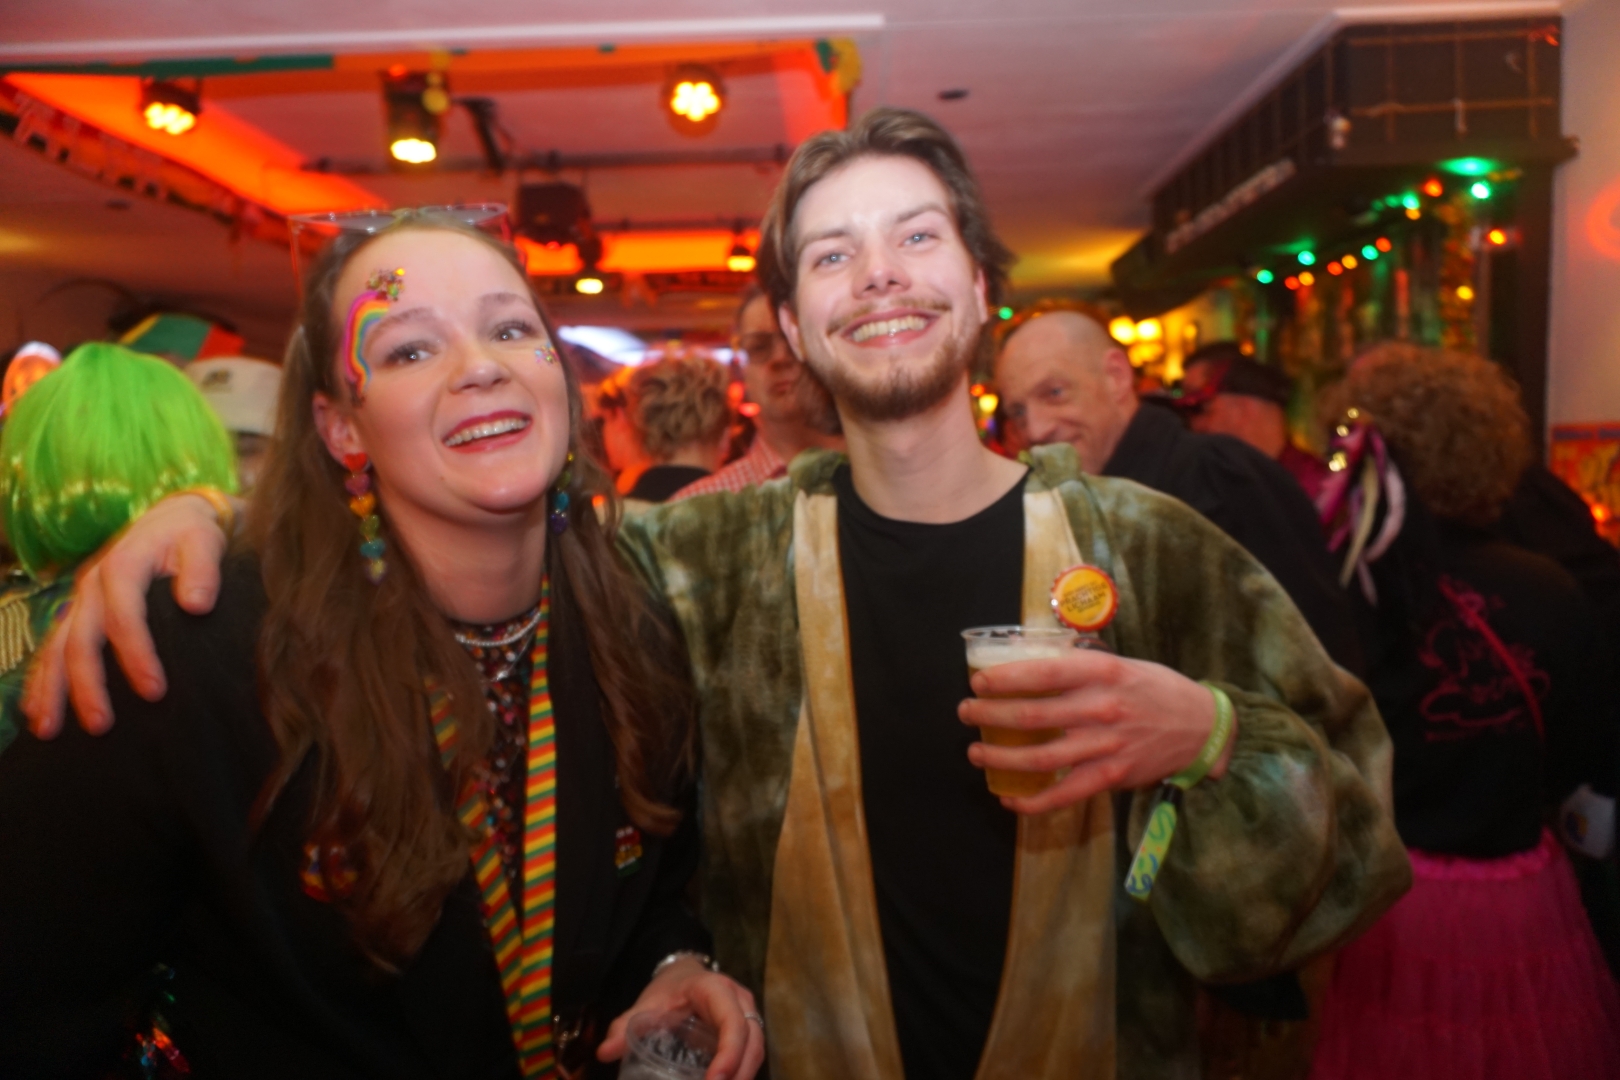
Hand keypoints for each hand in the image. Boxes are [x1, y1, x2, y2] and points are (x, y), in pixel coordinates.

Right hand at [23, 492, 230, 736]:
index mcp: (123, 565)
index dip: (136, 655)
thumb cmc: (193, 533)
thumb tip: (196, 605)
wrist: (173, 517)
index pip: (125, 617)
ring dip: (51, 689)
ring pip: (55, 647)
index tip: (155, 691)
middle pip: (81, 639)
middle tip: (101, 724)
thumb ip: (203, 570)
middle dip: (88, 685)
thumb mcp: (204, 540)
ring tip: (49, 729)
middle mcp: (92, 583)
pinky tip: (37, 712)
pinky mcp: (78, 609)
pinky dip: (40, 679)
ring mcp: (80, 597)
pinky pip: (51, 646)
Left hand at [597, 958, 764, 1079]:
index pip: (733, 1021)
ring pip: (757, 1051)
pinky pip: (752, 1055)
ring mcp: (749, 1015)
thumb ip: (624, 1026)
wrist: (684, 975)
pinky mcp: (749, 1031)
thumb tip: (604, 1053)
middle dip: (738, 1074)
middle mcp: (740, 1001)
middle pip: (752, 1041)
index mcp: (716, 989)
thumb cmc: (668, 990)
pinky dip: (741, 1075)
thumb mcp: (646, 1004)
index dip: (729, 1053)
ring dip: (743, 1077)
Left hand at [958, 648, 1233, 815]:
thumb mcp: (1121, 663)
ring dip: (1001, 758)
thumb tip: (1034, 658)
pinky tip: (1010, 799)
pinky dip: (1034, 801)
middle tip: (966, 714)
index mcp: (1102, 674)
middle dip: (989, 716)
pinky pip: (1065, 794)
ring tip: (976, 754)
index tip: (977, 682)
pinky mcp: (1112, 776)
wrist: (1201, 726)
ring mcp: (1106, 746)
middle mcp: (1101, 709)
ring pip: (1041, 758)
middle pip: (1032, 716)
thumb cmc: (1155, 689)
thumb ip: (1081, 664)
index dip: (1004, 679)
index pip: (1042, 674)